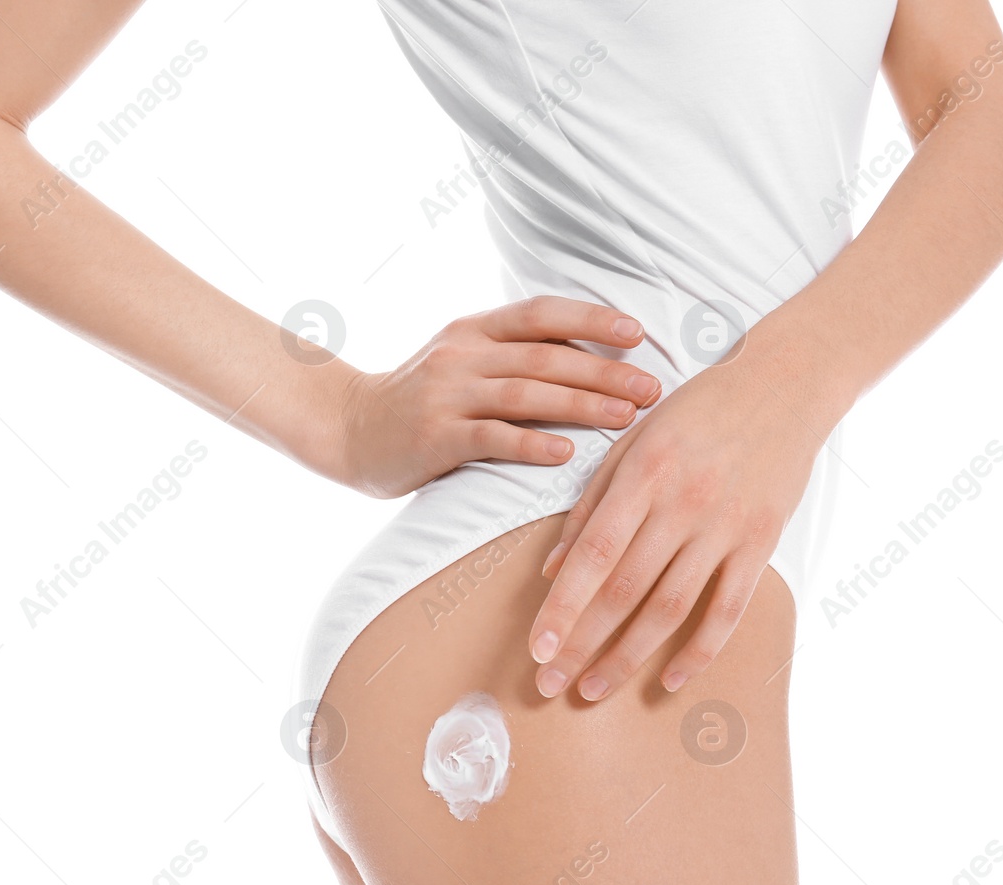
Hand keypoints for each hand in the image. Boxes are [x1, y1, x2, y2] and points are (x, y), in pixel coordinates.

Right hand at [337, 297, 661, 498]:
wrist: (350, 429)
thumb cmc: (422, 399)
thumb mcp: (462, 359)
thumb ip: (514, 353)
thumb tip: (592, 354)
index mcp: (474, 329)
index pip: (541, 312)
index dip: (592, 318)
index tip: (638, 333)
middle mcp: (462, 354)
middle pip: (545, 356)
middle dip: (604, 371)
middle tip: (652, 389)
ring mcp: (446, 395)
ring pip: (525, 394)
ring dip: (581, 405)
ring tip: (625, 418)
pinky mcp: (435, 438)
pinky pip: (491, 438)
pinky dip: (532, 445)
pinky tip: (567, 454)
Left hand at [526, 356, 835, 699]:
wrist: (786, 383)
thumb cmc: (699, 409)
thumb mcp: (634, 440)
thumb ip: (590, 504)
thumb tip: (553, 570)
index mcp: (643, 474)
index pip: (592, 555)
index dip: (561, 608)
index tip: (536, 649)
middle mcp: (682, 504)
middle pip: (623, 591)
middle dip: (581, 644)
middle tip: (550, 684)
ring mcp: (726, 526)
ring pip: (670, 608)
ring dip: (628, 657)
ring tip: (593, 689)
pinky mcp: (762, 542)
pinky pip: (728, 609)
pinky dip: (699, 651)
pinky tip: (669, 680)